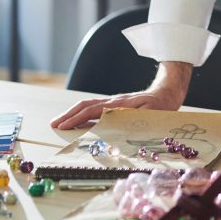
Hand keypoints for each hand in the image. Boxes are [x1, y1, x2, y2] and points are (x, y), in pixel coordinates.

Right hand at [51, 66, 189, 129]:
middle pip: (85, 105)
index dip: (77, 119)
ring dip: (72, 114)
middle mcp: (113, 101)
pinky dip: (81, 114)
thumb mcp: (150, 114)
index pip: (93, 110)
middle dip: (68, 115)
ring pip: (88, 105)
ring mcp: (113, 102)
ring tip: (58, 123)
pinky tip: (75, 121)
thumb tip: (113, 125)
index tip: (63, 126)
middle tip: (53, 125)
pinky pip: (94, 108)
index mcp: (120, 104)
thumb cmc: (161, 107)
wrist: (167, 93)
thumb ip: (133, 119)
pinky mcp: (114, 105)